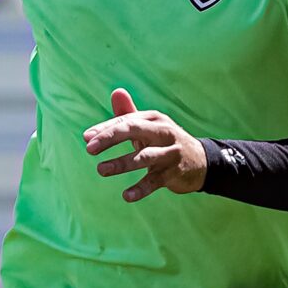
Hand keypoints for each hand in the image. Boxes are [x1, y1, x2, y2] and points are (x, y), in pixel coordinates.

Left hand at [83, 87, 206, 201]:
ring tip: (101, 170)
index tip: (86, 138)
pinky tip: (127, 196)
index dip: (105, 129)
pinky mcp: (175, 172)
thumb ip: (129, 114)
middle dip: (110, 138)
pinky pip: (155, 181)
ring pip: (143, 157)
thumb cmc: (165, 142)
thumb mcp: (149, 127)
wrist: (201, 162)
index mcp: (154, 119)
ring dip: (121, 164)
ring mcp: (170, 152)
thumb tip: (115, 92)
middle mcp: (163, 132)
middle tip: (89, 149)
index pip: (125, 121)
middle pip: (134, 130)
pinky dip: (141, 188)